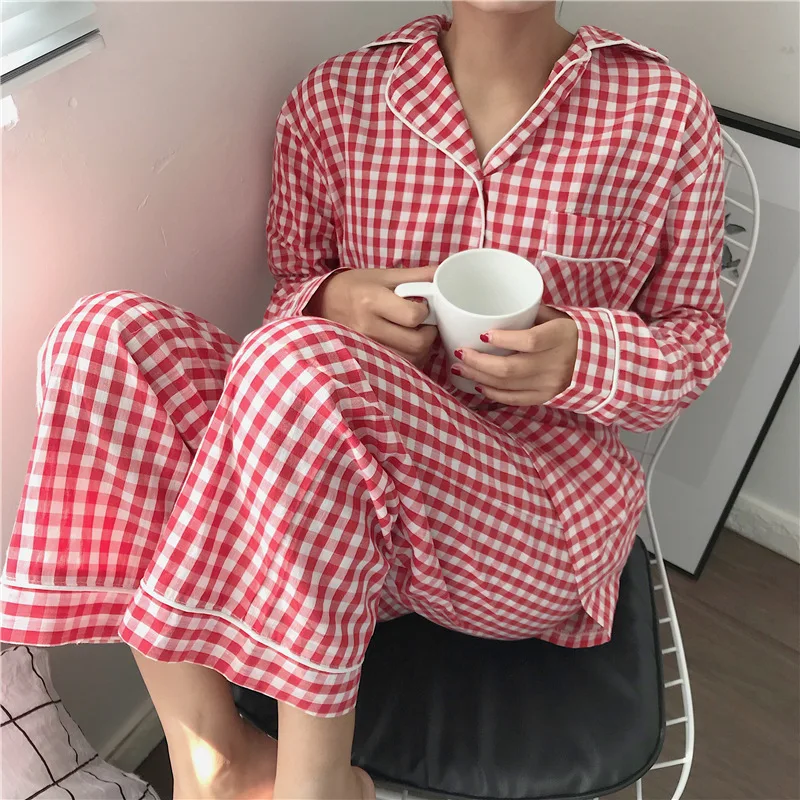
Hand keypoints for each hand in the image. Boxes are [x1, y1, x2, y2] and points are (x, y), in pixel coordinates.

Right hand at [305, 266, 438, 367]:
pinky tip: (405, 346)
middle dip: (429, 335)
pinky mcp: (365, 359)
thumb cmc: (354, 286)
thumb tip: (443, 272)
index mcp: (372, 301)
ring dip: (421, 350)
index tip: (423, 307)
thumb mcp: (383, 275)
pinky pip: (397, 366)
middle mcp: (368, 327)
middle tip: (426, 325)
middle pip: (416, 344)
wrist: (321, 303)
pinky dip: (408, 359)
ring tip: (415, 335)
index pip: (414, 316)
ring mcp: (365, 347)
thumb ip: (416, 275)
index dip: (425, 313)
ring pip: (410, 360)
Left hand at [453, 306, 578, 405]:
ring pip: (508, 385)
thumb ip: (531, 314)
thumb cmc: (575, 332)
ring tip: (461, 368)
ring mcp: (550, 384)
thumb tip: (498, 310)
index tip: (482, 334)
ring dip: (479, 377)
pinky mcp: (546, 397)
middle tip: (459, 353)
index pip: (529, 341)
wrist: (603, 360)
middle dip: (479, 361)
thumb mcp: (559, 316)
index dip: (503, 339)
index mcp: (560, 337)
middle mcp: (556, 363)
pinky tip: (479, 384)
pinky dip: (494, 393)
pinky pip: (515, 399)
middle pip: (510, 367)